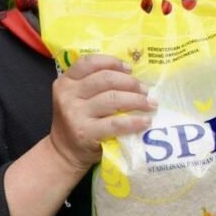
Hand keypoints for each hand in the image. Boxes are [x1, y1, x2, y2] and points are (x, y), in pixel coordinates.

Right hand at [46, 55, 156, 173]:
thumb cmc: (79, 121)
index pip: (90, 62)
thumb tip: (131, 74)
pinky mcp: (86, 133)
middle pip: (106, 79)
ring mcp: (75, 114)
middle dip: (130, 82)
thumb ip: (95, 84)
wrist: (64, 153)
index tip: (130, 69)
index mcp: (66, 81)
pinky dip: (134, 122)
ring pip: (113, 99)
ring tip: (150, 104)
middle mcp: (68, 95)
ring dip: (137, 100)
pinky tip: (146, 121)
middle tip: (144, 90)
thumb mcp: (78, 97)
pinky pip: (115, 123)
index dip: (112, 62)